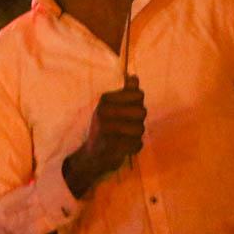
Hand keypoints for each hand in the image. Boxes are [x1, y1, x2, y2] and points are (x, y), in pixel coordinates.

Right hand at [63, 75, 145, 197]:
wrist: (92, 156)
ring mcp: (107, 129)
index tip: (128, 110)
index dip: (138, 103)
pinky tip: (124, 147)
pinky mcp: (112, 146)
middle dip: (138, 121)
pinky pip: (137, 144)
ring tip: (125, 137)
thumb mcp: (111, 107)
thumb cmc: (105, 129)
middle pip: (142, 111)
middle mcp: (104, 111)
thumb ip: (125, 92)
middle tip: (127, 126)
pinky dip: (134, 147)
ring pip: (140, 129)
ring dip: (136, 135)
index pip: (138, 95)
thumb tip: (134, 77)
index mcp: (105, 100)